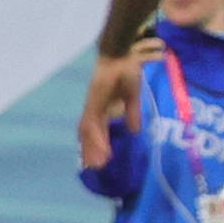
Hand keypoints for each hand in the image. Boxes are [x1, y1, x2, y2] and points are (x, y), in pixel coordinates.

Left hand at [78, 50, 145, 169]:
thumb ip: (132, 113)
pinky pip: (94, 123)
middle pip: (88, 133)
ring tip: (97, 165)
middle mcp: (95, 107)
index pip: (99, 129)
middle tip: (94, 169)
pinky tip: (102, 149)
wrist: (122, 54)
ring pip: (88, 131)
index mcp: (103, 106)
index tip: (103, 159)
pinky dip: (97, 138)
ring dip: (92, 148)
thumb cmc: (128, 70)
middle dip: (91, 151)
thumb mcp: (132, 97)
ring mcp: (93, 104)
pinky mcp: (95, 101)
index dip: (100, 144)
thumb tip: (135, 131)